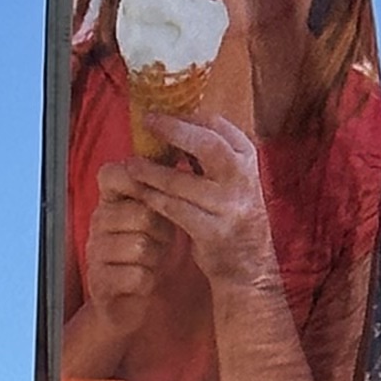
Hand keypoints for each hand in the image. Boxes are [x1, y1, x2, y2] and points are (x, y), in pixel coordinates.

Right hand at [81, 162, 177, 328]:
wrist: (129, 301)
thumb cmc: (148, 251)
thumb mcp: (155, 216)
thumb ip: (159, 190)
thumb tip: (179, 152)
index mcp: (110, 200)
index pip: (112, 173)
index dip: (138, 181)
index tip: (155, 195)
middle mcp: (98, 221)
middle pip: (141, 212)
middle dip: (161, 229)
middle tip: (160, 239)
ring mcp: (95, 251)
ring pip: (140, 245)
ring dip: (155, 257)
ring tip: (151, 259)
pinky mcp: (101, 282)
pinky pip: (138, 275)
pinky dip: (148, 280)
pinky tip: (144, 279)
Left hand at [136, 113, 287, 294]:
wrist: (249, 266)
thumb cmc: (232, 215)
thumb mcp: (232, 179)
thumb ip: (209, 155)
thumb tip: (172, 124)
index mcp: (248, 160)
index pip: (218, 126)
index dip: (186, 117)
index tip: (162, 114)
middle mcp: (243, 180)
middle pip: (207, 144)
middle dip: (172, 130)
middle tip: (147, 122)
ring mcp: (230, 207)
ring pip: (182, 181)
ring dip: (151, 171)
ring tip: (131, 164)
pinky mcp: (213, 232)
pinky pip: (175, 210)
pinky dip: (153, 199)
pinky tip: (140, 192)